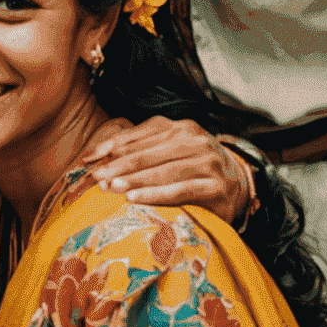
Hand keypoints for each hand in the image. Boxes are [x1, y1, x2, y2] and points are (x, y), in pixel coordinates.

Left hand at [83, 118, 251, 223]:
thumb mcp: (167, 150)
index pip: (140, 136)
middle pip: (149, 154)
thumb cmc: (193, 167)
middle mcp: (196, 141)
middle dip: (119, 166)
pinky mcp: (216, 186)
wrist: (237, 184)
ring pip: (163, 171)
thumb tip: (95, 155)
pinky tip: (136, 198)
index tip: (89, 159)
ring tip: (111, 188)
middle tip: (97, 177)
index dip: (112, 147)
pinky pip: (181, 190)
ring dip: (134, 180)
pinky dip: (156, 194)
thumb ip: (136, 148)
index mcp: (181, 128)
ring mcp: (208, 162)